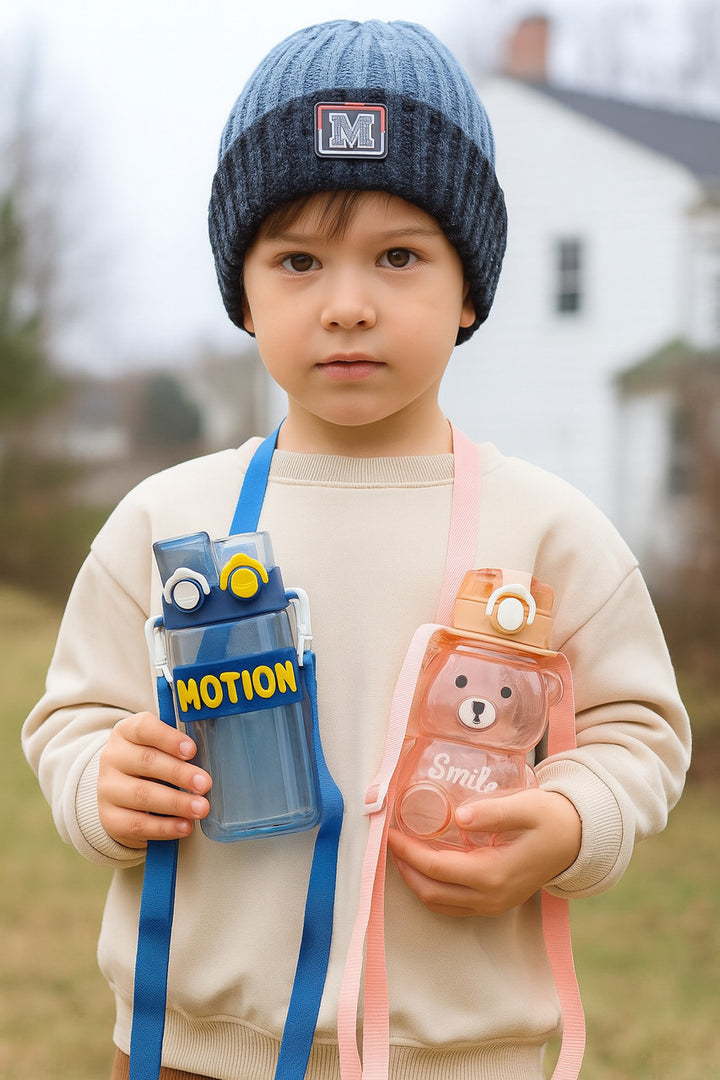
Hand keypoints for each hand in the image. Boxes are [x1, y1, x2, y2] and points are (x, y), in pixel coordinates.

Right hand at [98, 712, 211, 847]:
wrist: (120, 794)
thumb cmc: (151, 764)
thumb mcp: (160, 747)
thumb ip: (179, 746)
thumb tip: (213, 753)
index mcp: (126, 732)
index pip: (144, 728)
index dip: (169, 739)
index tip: (192, 750)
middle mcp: (112, 757)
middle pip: (146, 761)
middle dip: (179, 774)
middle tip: (205, 784)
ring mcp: (107, 788)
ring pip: (142, 795)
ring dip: (176, 803)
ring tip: (200, 808)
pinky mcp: (109, 817)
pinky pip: (138, 824)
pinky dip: (164, 827)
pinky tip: (185, 826)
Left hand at [387, 788, 580, 917]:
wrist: (577, 841)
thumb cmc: (551, 819)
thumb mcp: (526, 807)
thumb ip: (493, 812)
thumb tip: (459, 817)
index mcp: (494, 874)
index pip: (437, 869)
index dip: (409, 852)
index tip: (391, 832)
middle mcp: (491, 897)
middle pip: (432, 893)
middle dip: (405, 869)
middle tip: (390, 843)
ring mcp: (494, 905)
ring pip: (440, 904)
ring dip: (416, 881)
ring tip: (402, 853)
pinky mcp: (496, 903)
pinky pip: (454, 905)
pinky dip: (433, 888)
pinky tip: (426, 866)